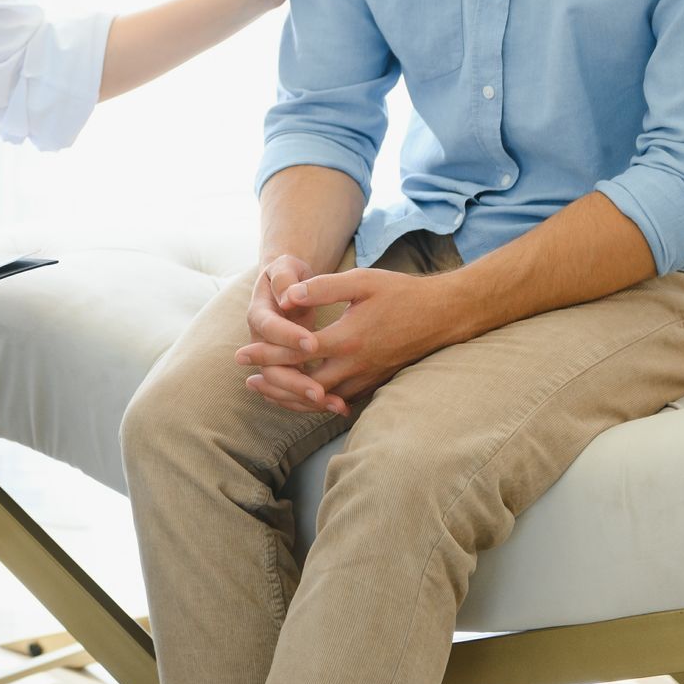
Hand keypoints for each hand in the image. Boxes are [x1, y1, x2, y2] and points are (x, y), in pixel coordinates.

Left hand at [237, 268, 445, 416]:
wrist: (442, 315)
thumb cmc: (400, 293)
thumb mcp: (361, 281)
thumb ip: (322, 288)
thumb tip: (287, 296)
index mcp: (348, 339)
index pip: (297, 353)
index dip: (266, 354)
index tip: (241, 354)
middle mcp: (355, 365)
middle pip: (304, 384)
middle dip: (273, 382)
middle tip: (246, 380)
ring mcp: (366, 378)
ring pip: (321, 399)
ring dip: (291, 397)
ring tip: (265, 391)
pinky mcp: (374, 383)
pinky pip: (339, 400)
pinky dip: (316, 401)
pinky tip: (302, 396)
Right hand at [239, 254, 330, 412]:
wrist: (285, 286)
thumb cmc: (289, 273)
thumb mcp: (285, 265)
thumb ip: (286, 277)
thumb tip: (289, 297)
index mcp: (260, 313)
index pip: (269, 328)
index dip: (288, 336)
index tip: (312, 342)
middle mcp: (262, 342)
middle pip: (271, 370)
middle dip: (295, 383)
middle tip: (319, 392)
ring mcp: (274, 359)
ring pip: (284, 388)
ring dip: (307, 400)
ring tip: (338, 406)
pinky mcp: (289, 368)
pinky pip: (296, 392)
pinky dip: (314, 402)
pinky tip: (342, 407)